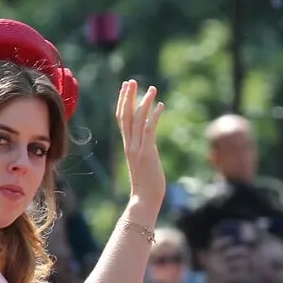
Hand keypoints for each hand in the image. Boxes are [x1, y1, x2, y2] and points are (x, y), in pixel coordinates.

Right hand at [116, 80, 166, 206]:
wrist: (144, 201)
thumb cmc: (146, 187)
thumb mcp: (144, 165)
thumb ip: (145, 154)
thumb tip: (150, 150)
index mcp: (128, 146)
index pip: (121, 120)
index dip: (122, 103)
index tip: (126, 89)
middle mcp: (130, 145)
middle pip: (125, 115)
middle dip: (128, 96)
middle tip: (131, 81)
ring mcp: (137, 148)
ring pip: (137, 119)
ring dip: (144, 102)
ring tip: (152, 89)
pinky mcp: (147, 153)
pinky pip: (149, 130)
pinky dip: (155, 116)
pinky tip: (161, 105)